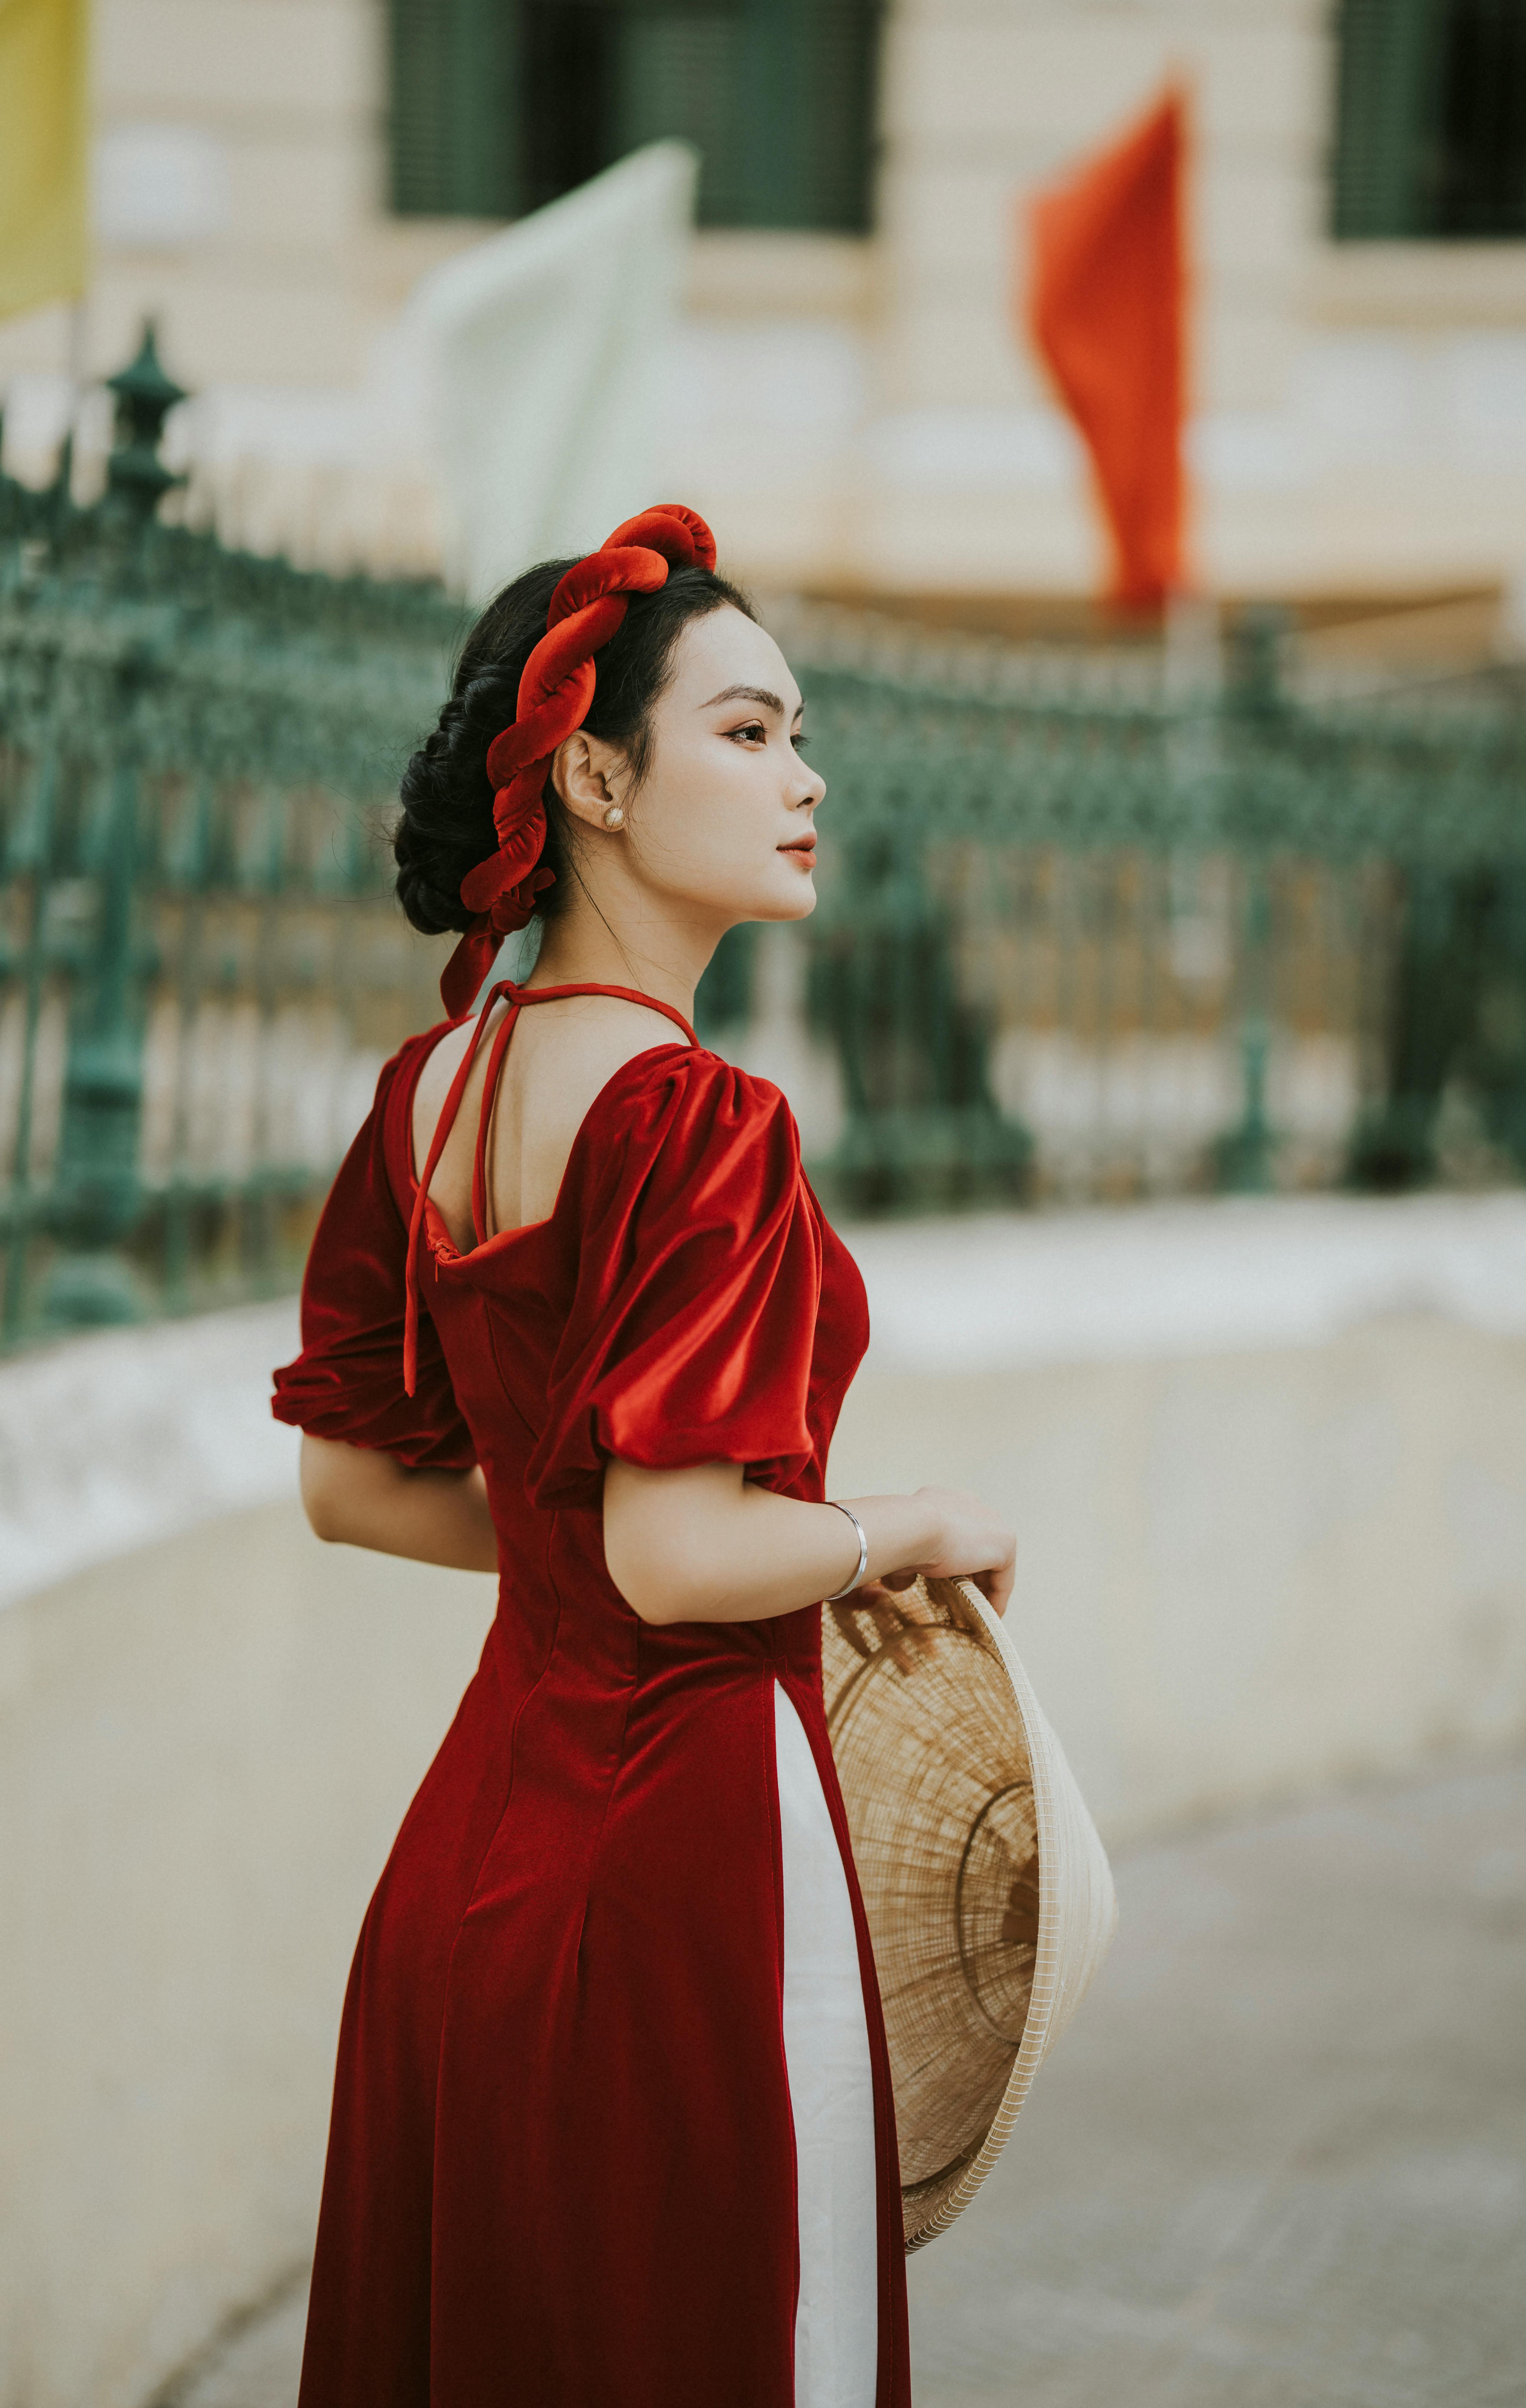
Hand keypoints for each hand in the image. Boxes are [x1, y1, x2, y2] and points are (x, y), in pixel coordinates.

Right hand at [854, 1485, 1015, 1618]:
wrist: (911, 1527)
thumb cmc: (898, 1537)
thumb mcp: (901, 1552)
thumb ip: (906, 1566)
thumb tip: (899, 1584)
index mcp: (943, 1501)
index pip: (955, 1530)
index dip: (952, 1558)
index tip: (946, 1582)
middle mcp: (970, 1504)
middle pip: (977, 1544)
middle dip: (970, 1571)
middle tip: (959, 1596)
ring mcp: (991, 1521)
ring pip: (991, 1559)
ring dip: (983, 1584)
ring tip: (973, 1608)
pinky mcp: (1005, 1541)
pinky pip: (1003, 1576)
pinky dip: (997, 1597)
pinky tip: (988, 1614)